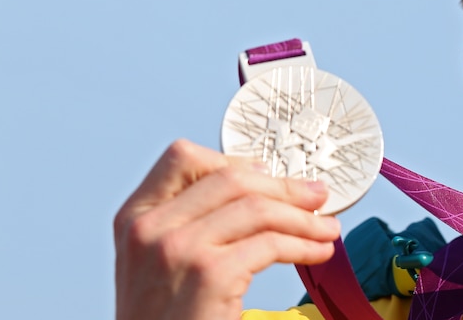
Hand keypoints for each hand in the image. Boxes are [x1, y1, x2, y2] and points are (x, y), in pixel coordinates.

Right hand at [114, 139, 340, 319]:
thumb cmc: (165, 319)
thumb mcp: (157, 262)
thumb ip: (190, 221)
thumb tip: (261, 184)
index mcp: (135, 217)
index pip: (182, 158)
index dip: (232, 161)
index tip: (267, 175)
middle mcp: (150, 228)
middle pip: (230, 179)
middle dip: (284, 187)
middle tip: (317, 197)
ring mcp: (177, 249)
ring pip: (257, 208)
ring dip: (303, 217)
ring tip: (327, 228)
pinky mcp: (208, 275)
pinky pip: (269, 244)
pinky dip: (303, 244)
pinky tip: (318, 252)